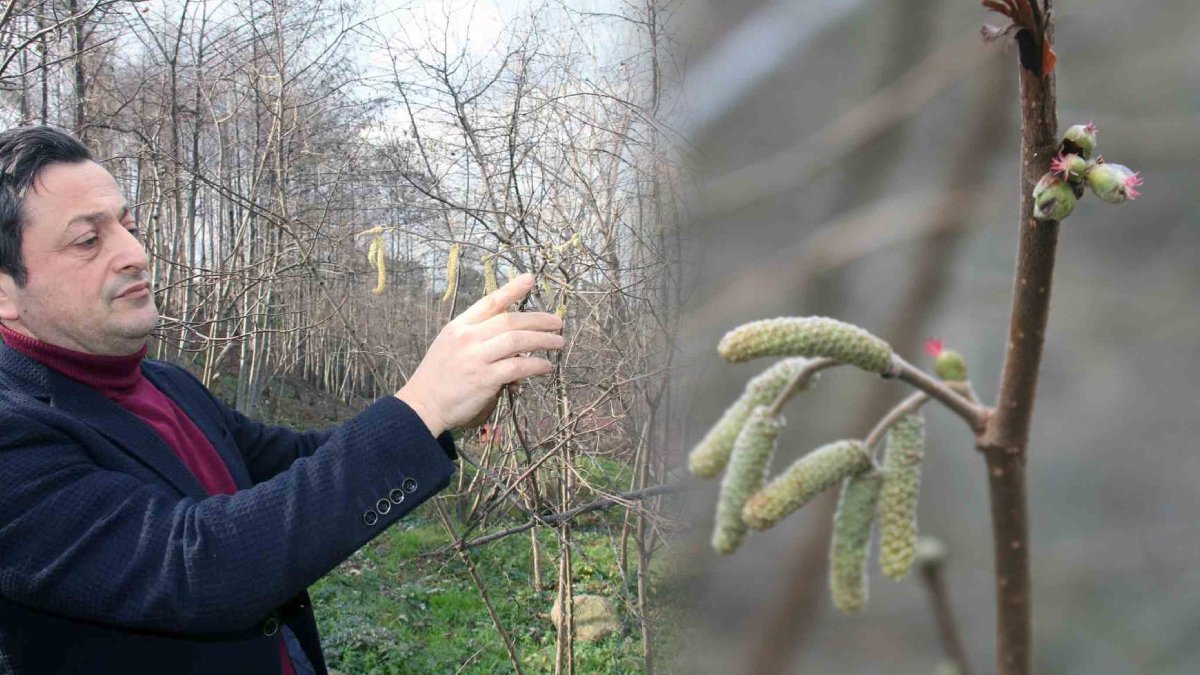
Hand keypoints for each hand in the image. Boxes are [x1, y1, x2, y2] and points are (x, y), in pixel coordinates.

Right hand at [396, 273, 562, 436]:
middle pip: (510, 320)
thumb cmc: (439, 377)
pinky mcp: (484, 379)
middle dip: (539, 320)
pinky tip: (546, 366)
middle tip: (558, 323)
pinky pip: (517, 367)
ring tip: (558, 342)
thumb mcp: (452, 346)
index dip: (512, 289)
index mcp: (459, 326)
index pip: (490, 302)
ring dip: (543, 340)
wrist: (422, 405)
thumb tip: (512, 342)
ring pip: (517, 340)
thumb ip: (478, 338)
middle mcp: (467, 337)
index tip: (530, 279)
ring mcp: (475, 357)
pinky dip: (536, 365)